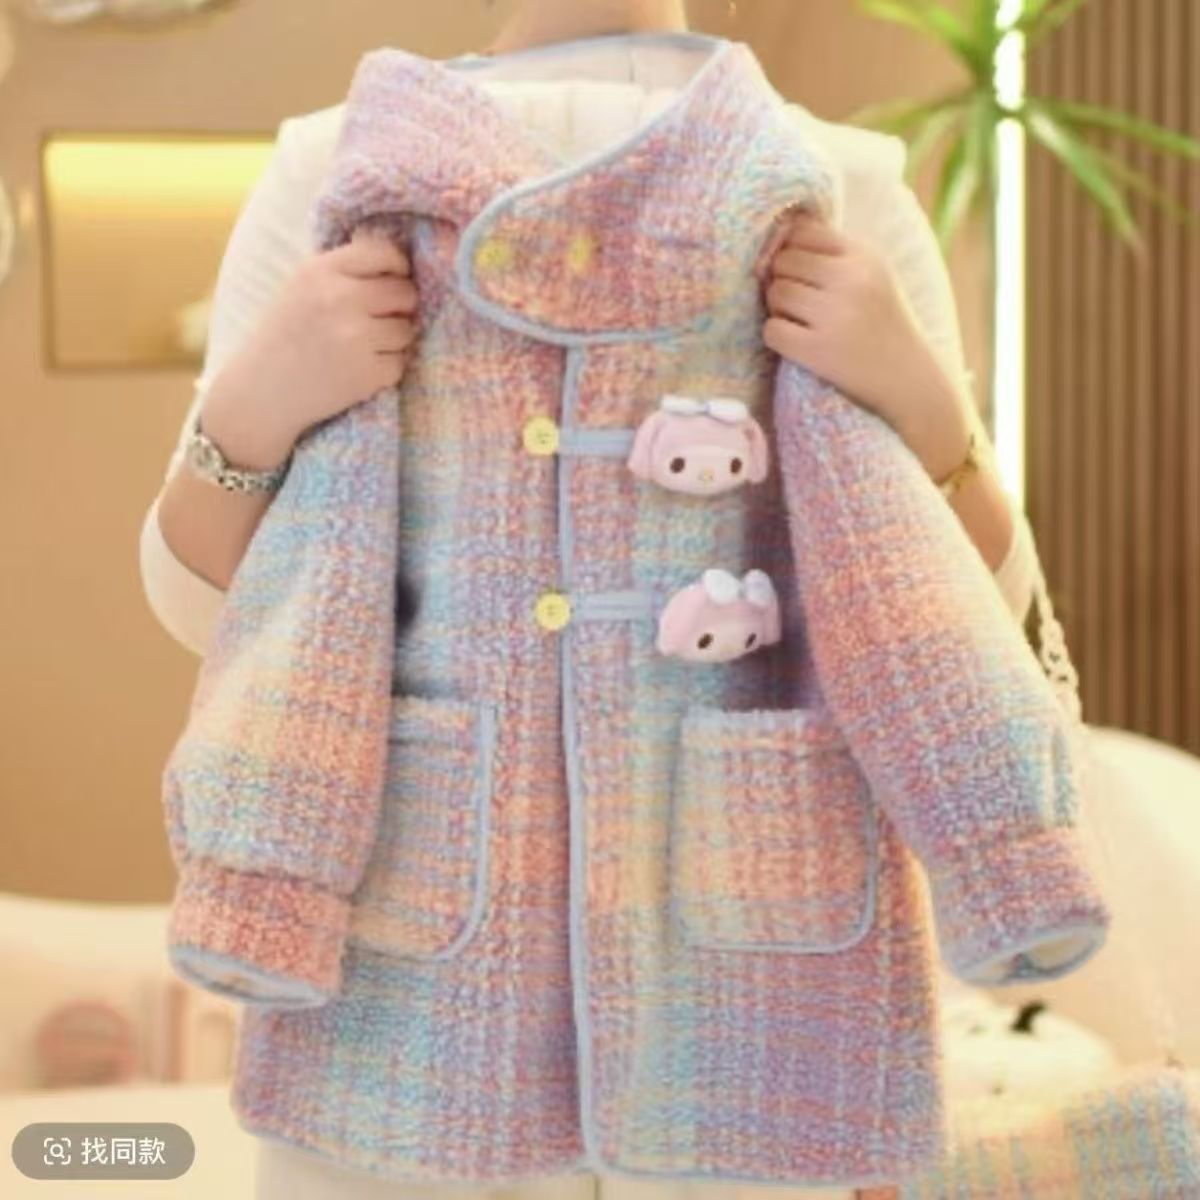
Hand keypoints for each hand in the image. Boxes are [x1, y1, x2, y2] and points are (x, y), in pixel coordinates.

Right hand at [200, 225, 419, 468]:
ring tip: (361, 347)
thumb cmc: (283, 337)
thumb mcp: (301, 288)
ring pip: (406, 329)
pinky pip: (400, 363)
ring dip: (393, 340)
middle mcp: (340, 299)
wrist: (260, 394)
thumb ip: (343, 272)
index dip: (397, 267)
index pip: (384, 253)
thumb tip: (397, 265)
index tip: (393, 279)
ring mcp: (356, 338)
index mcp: (321, 271)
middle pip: (405, 292)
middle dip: (400, 306)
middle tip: (378, 319)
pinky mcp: (368, 374)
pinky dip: (385, 368)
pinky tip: (357, 370)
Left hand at [759, 211, 967, 464]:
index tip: (798, 271)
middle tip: (800, 303)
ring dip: (778, 309)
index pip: (802, 231)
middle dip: (782, 280)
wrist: (908, 378)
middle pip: (782, 262)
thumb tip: (777, 233)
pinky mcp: (818, 351)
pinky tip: (797, 344)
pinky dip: (777, 337)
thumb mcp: (871, 276)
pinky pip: (771, 330)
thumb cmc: (881, 324)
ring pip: (774, 293)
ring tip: (802, 322)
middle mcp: (850, 280)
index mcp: (863, 256)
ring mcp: (834, 315)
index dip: (790, 250)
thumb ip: (832, 254)